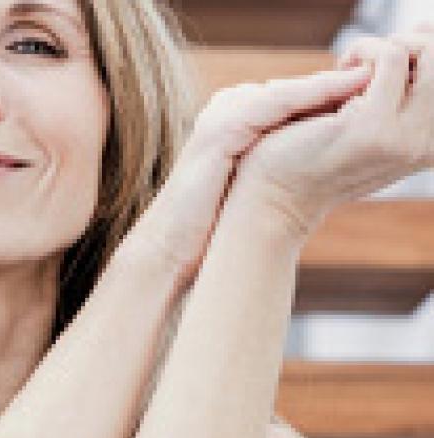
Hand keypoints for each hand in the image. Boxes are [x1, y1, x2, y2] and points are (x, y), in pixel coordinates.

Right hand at [127, 61, 378, 279]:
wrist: (175, 243)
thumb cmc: (215, 221)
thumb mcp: (255, 180)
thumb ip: (279, 157)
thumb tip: (329, 152)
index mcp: (231, 117)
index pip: (288, 96)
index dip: (327, 96)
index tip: (367, 99)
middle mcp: (222, 110)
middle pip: (288, 88)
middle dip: (330, 88)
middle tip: (372, 85)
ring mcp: (217, 117)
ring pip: (283, 92)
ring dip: (326, 87)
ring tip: (365, 85)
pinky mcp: (219, 131)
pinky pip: (271, 106)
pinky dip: (306, 98)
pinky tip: (336, 103)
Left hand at [230, 28, 433, 236]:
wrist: (276, 196)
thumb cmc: (311, 154)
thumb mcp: (365, 122)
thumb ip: (397, 89)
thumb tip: (420, 33)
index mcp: (430, 144)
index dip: (419, 57)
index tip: (376, 72)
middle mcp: (428, 143)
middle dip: (409, 45)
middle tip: (363, 65)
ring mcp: (403, 137)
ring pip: (429, 54)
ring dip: (387, 47)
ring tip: (350, 67)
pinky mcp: (372, 127)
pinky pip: (392, 57)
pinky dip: (364, 50)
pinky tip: (337, 71)